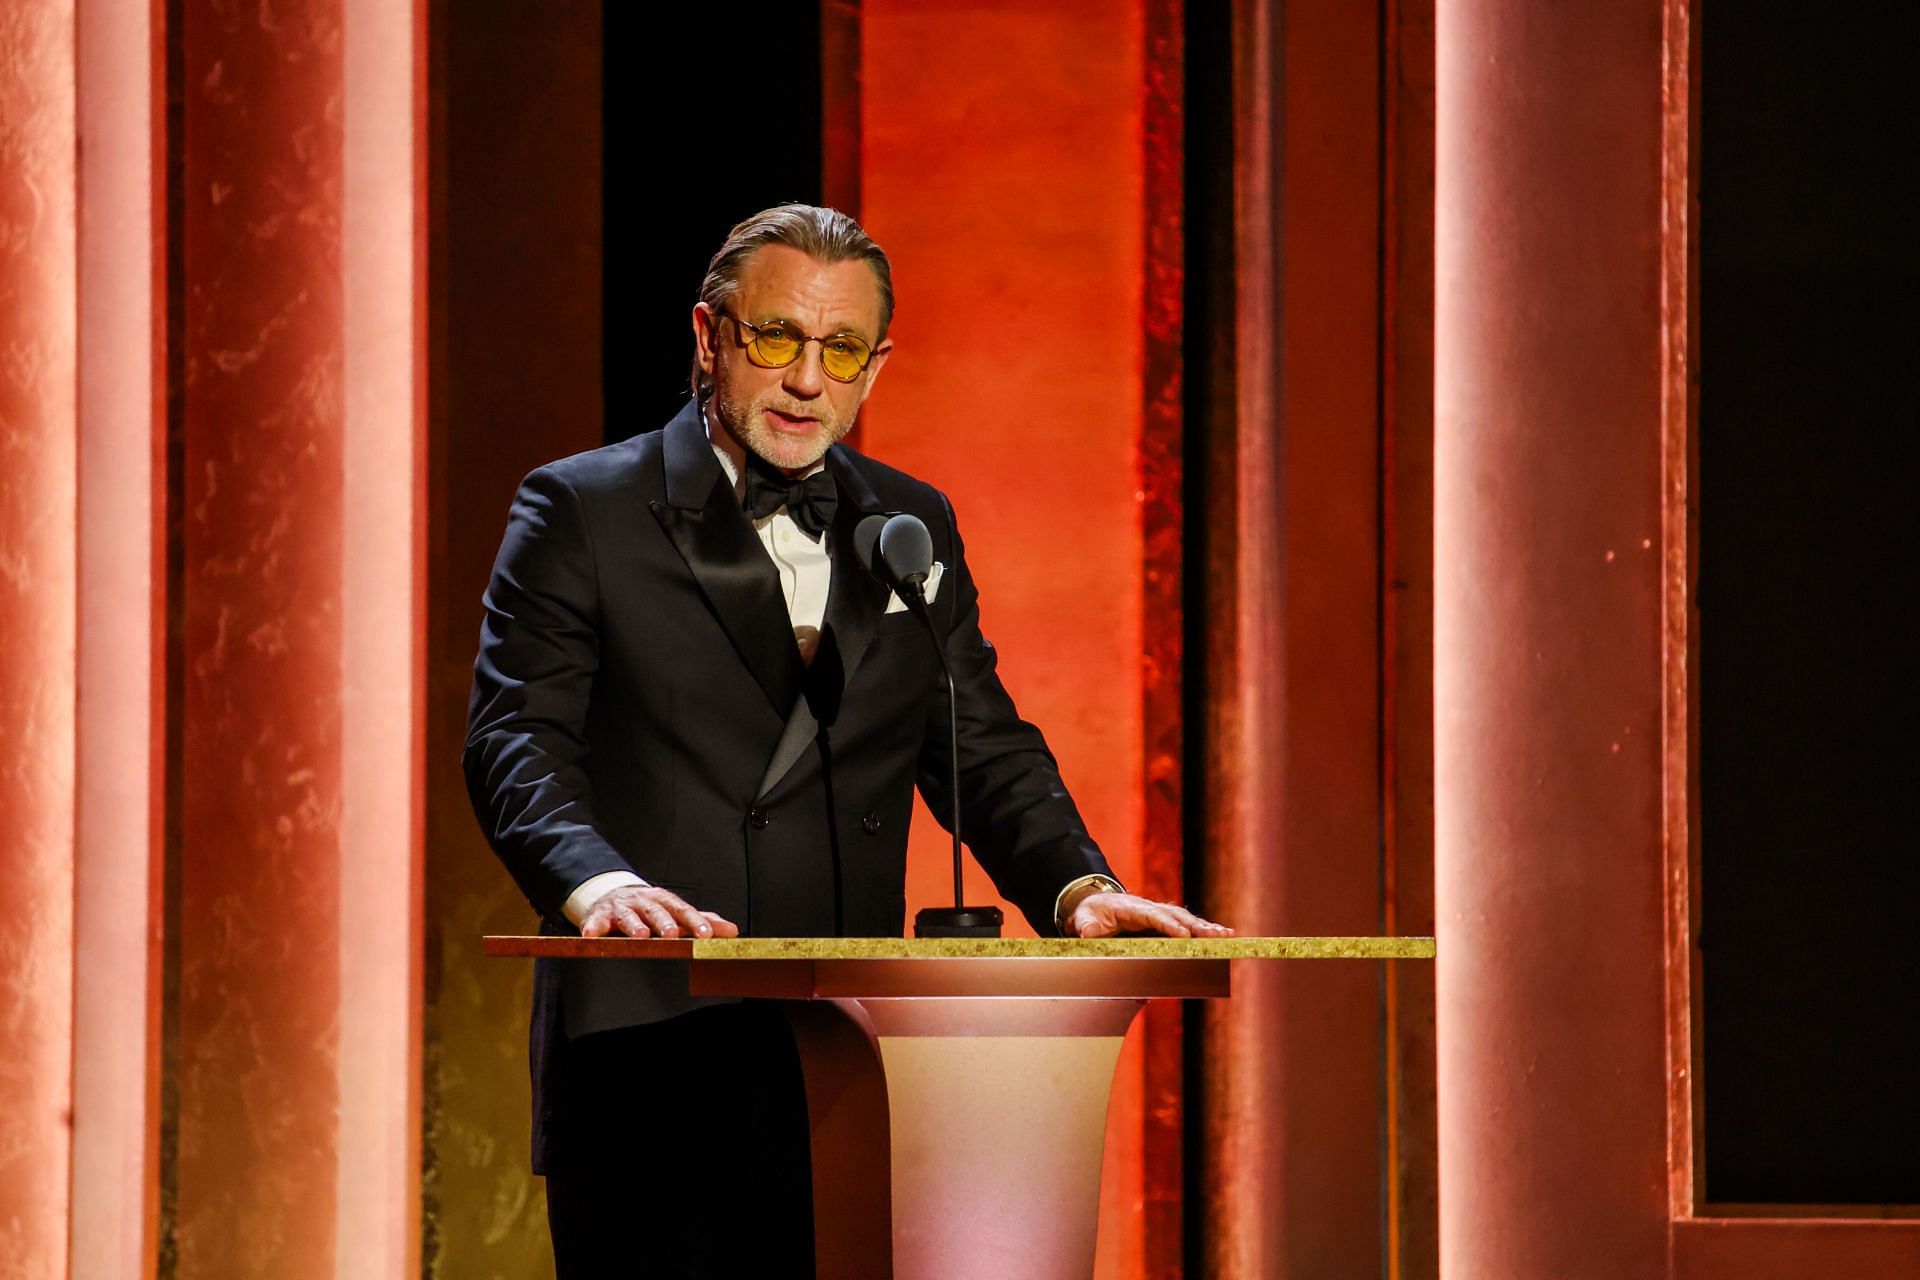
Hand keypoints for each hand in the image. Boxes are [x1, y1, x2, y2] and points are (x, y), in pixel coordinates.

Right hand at [578, 884, 740, 939]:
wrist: (615, 894)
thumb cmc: (651, 908)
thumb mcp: (676, 912)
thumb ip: (703, 921)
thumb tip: (733, 931)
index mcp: (666, 902)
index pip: (684, 912)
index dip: (695, 922)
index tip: (707, 935)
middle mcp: (645, 902)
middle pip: (657, 911)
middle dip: (664, 923)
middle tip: (673, 935)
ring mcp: (622, 908)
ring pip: (629, 916)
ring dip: (634, 925)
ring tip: (640, 936)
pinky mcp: (600, 915)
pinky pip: (595, 921)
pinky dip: (593, 928)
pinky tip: (591, 936)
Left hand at [1064, 892, 1232, 939]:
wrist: (1095, 905)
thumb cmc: (1090, 913)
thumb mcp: (1082, 918)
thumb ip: (1085, 926)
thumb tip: (1089, 933)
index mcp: (1131, 907)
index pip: (1152, 915)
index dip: (1168, 925)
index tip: (1183, 935)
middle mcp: (1149, 908)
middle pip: (1176, 915)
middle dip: (1197, 926)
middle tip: (1216, 935)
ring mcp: (1158, 915)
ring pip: (1185, 920)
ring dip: (1206, 928)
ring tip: (1227, 935)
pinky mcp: (1163, 923)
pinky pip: (1185, 926)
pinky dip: (1203, 931)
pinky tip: (1221, 937)